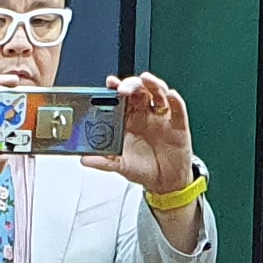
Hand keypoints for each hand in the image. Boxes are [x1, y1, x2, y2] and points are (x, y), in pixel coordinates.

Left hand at [112, 76, 194, 195]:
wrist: (165, 182)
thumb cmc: (143, 169)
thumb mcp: (120, 166)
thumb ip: (103, 162)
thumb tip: (84, 159)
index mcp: (128, 119)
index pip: (121, 98)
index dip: (115, 87)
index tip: (110, 83)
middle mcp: (145, 114)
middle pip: (139, 90)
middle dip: (131, 84)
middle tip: (123, 88)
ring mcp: (162, 117)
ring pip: (158, 93)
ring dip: (153, 84)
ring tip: (146, 80)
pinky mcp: (178, 124)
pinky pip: (178, 108)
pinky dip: (175, 100)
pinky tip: (170, 95)